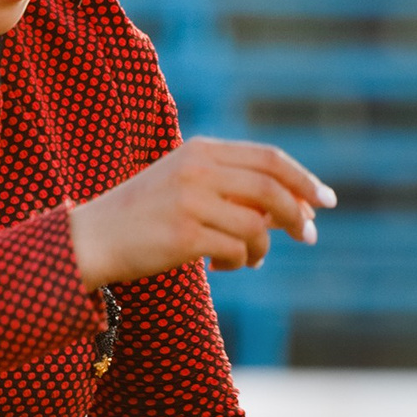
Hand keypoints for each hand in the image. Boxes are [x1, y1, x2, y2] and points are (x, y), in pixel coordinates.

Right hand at [66, 137, 333, 291]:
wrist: (92, 238)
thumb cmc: (143, 215)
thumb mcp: (184, 182)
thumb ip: (230, 184)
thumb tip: (291, 210)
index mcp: (200, 150)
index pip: (268, 158)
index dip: (303, 179)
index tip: (325, 201)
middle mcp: (197, 170)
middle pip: (271, 188)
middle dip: (298, 214)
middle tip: (308, 235)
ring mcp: (190, 202)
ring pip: (257, 225)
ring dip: (262, 247)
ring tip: (248, 257)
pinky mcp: (184, 236)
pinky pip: (236, 250)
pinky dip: (239, 262)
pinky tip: (221, 266)